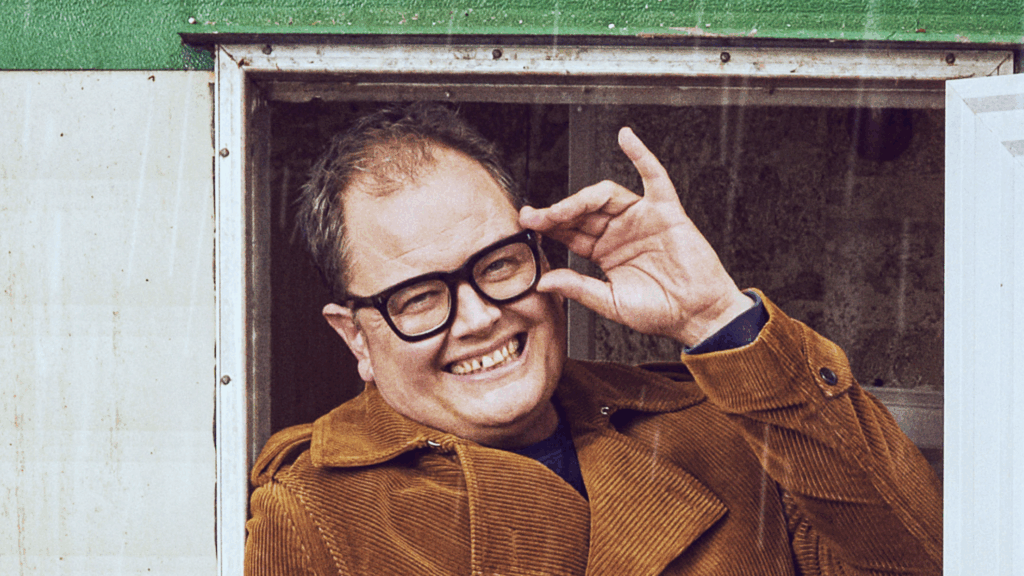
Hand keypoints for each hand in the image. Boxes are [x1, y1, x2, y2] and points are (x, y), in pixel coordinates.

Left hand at [519, 127, 752, 346]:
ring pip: (606, 195)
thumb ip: (578, 288)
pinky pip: (654, 177)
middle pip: (583, 211)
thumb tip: (544, 282)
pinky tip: (626, 138)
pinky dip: (641, 156)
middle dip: (557, 212)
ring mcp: (641, 218)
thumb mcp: (610, 303)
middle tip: (535, 216)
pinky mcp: (666, 211)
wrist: (696, 315)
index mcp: (604, 251)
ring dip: (581, 198)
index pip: (570, 231)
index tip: (528, 222)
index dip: (549, 225)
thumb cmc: (659, 312)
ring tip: (562, 208)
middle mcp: (619, 231)